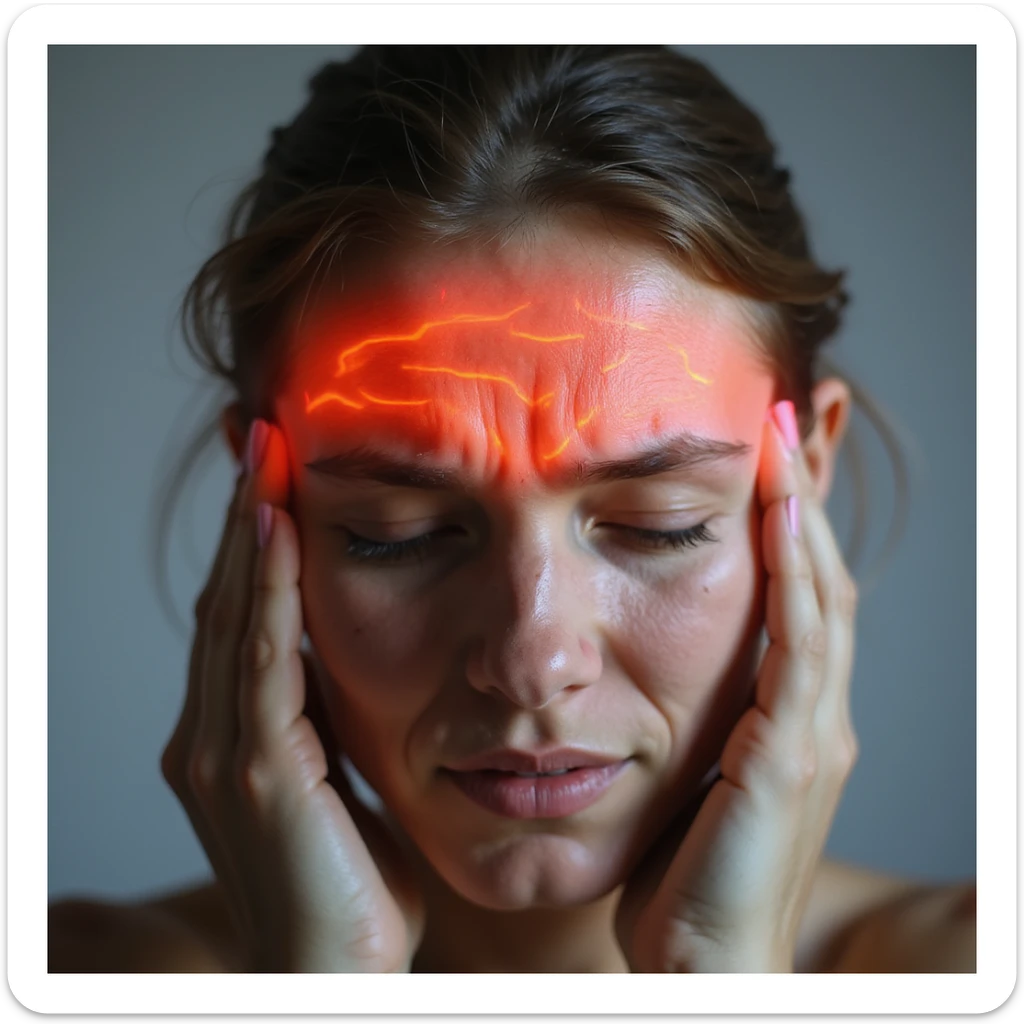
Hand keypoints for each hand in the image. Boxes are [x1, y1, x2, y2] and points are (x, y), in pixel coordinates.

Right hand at [160, 419, 424, 971]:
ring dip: (249, 531)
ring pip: (233, 616)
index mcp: (233, 738)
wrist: (337, 978)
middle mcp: (209, 738)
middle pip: (226, 601)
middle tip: (262, 437)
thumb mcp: (339, 784)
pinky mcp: (256, 773)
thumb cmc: (351, 887)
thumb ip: (328, 723)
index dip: (251, 542)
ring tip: (265, 456)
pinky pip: (260, 660)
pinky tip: (274, 528)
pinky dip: (263, 588)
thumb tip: (347, 661)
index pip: (240, 617)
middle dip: (245, 515)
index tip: (273, 474)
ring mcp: (222, 754)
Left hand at [615, 400, 858, 972]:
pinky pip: (803, 645)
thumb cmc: (682, 878)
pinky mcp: (792, 756)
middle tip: (785, 413)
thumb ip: (685, 722)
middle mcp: (814, 715)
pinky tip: (783, 515)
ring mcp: (812, 733)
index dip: (786, 522)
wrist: (700, 968)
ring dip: (805, 511)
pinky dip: (797, 574)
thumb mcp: (686, 781)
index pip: (796, 596)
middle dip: (806, 494)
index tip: (762, 451)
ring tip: (786, 432)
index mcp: (787, 718)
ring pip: (822, 596)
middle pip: (821, 578)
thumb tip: (636, 679)